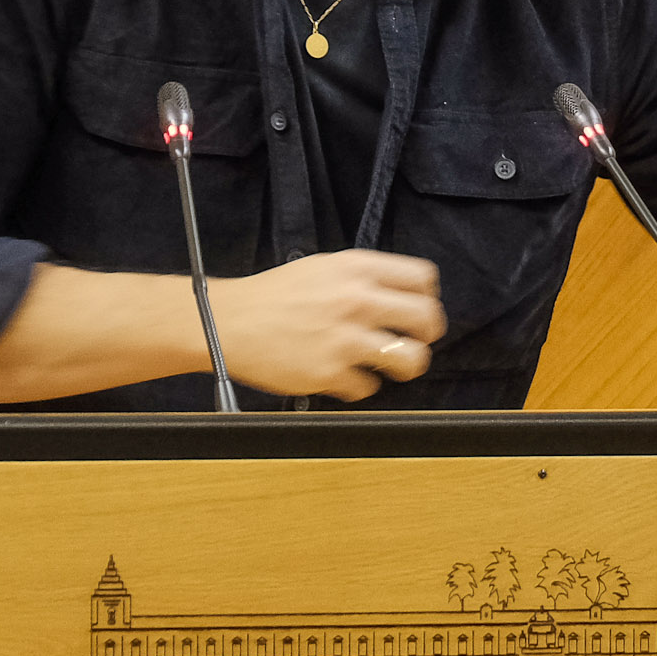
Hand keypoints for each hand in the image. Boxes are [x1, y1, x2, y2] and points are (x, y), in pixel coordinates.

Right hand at [218, 249, 444, 400]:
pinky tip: (340, 375)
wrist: (227, 321)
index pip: (423, 278)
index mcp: (357, 268)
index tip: (416, 309)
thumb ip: (365, 278)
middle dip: (426, 334)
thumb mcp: (324, 267)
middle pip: (429, 319)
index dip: (426, 297)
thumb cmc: (275, 295)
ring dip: (404, 366)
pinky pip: (368, 388)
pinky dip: (357, 386)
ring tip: (386, 365)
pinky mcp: (329, 372)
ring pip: (413, 360)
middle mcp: (357, 300)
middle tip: (411, 341)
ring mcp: (345, 338)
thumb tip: (404, 297)